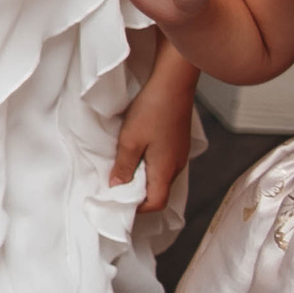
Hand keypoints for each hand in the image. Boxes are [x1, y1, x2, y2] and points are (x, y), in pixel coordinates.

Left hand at [111, 76, 195, 214]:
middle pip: (158, 191)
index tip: (118, 202)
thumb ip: (124, 166)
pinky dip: (148, 164)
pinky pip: (163, 162)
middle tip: (114, 185)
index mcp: (165, 170)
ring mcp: (179, 154)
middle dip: (137, 193)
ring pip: (160, 176)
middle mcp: (176, 166)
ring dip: (141, 177)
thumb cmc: (151, 111)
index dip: (137, 208)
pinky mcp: (177, 143)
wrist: (173, 84)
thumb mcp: (130, 140)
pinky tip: (135, 152)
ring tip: (121, 168)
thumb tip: (117, 188)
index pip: (156, 203)